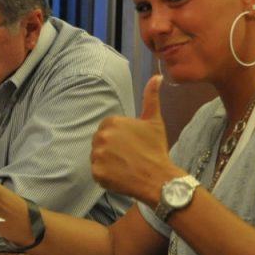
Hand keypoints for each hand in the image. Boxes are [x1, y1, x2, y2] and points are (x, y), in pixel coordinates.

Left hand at [90, 75, 182, 203]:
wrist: (158, 178)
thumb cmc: (156, 148)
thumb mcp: (154, 120)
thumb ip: (151, 97)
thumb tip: (157, 76)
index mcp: (112, 122)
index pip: (108, 128)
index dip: (120, 137)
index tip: (131, 144)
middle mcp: (101, 136)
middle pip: (100, 141)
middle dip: (112, 147)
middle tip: (129, 156)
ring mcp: (97, 155)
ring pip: (98, 156)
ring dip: (108, 161)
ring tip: (125, 165)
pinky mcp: (96, 172)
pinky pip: (97, 171)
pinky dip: (106, 174)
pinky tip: (120, 175)